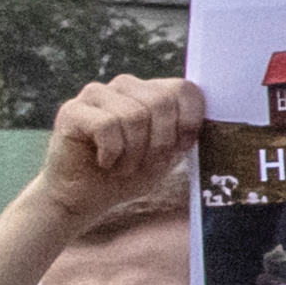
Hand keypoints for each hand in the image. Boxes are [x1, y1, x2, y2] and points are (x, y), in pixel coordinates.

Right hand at [42, 74, 199, 216]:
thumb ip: (185, 134)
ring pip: (134, 116)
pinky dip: (112, 153)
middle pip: (161, 101)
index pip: (185, 89)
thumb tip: (213, 122)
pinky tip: (103, 162)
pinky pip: (107, 126)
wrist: (83, 198)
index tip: (179, 148)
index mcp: (152, 92)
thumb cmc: (128, 176)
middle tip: (144, 163)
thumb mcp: (167, 156)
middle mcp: (125, 86)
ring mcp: (96, 94)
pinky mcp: (72, 110)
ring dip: (133, 153)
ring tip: (122, 165)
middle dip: (159, 142)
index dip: (188, 121)